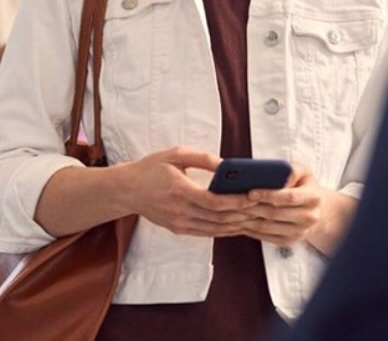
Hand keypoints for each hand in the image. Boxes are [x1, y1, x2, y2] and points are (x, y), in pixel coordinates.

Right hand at [120, 147, 256, 237]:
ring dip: (236, 225)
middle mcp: (180, 211)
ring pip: (214, 229)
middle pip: (218, 218)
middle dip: (242, 214)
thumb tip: (226, 165)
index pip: (214, 202)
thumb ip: (202, 158)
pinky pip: (206, 233)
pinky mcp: (178, 229)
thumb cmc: (150, 169)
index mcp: (180, 191)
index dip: (236, 202)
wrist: (126, 190)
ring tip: (253, 217)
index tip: (253, 197)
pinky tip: (236, 224)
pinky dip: (223, 230)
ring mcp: (179, 223)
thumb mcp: (175, 154)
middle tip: (261, 208)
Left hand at [237, 163, 328, 247]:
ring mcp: (299, 232)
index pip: (289, 197)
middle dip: (252, 207)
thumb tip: (275, 173)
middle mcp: (309, 218)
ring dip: (247, 219)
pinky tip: (239, 221)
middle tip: (234, 201)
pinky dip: (250, 229)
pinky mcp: (289, 241)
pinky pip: (265, 236)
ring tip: (232, 211)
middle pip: (275, 213)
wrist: (319, 211)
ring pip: (267, 227)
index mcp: (314, 198)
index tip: (251, 192)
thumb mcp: (304, 172)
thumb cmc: (306, 187)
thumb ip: (291, 170)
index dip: (269, 195)